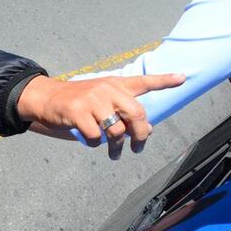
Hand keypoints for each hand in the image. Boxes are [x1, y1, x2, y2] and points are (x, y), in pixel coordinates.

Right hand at [17, 74, 184, 152]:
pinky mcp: (78, 112)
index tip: (183, 78)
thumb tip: (150, 130)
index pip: (144, 81)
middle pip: (137, 113)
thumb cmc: (79, 102)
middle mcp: (107, 89)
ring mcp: (92, 99)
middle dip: (141, 134)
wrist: (47, 98)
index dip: (164, 80)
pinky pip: (96, 136)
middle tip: (137, 147)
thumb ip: (124, 112)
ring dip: (117, 146)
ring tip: (114, 153)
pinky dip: (96, 144)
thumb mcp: (103, 101)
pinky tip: (92, 142)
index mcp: (115, 84)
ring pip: (117, 129)